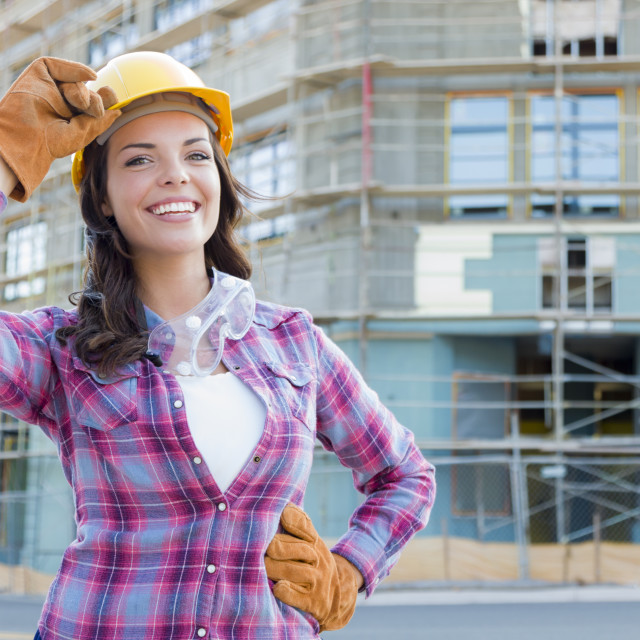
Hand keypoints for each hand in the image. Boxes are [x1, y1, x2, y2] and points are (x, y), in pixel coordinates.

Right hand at [0, 57, 120, 201]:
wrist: (28, 139)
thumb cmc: (52, 142)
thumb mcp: (84, 133)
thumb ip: (100, 121)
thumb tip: (118, 110)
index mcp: (72, 117)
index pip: (94, 104)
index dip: (105, 102)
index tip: (115, 104)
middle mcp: (62, 101)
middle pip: (89, 92)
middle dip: (96, 101)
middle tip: (94, 111)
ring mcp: (50, 87)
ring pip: (77, 82)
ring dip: (83, 93)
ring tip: (80, 106)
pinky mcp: (39, 74)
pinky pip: (61, 66)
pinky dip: (76, 69)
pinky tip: (91, 76)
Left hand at [265, 503, 361, 631]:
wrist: (338, 597)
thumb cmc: (312, 564)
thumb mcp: (311, 543)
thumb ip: (299, 525)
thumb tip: (286, 505)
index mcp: (315, 542)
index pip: (304, 526)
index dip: (292, 519)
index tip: (281, 515)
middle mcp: (318, 559)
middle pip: (294, 548)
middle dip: (275, 548)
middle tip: (259, 548)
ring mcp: (317, 581)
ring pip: (292, 571)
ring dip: (273, 568)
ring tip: (262, 567)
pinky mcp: (313, 602)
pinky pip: (296, 596)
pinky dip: (285, 591)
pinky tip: (276, 587)